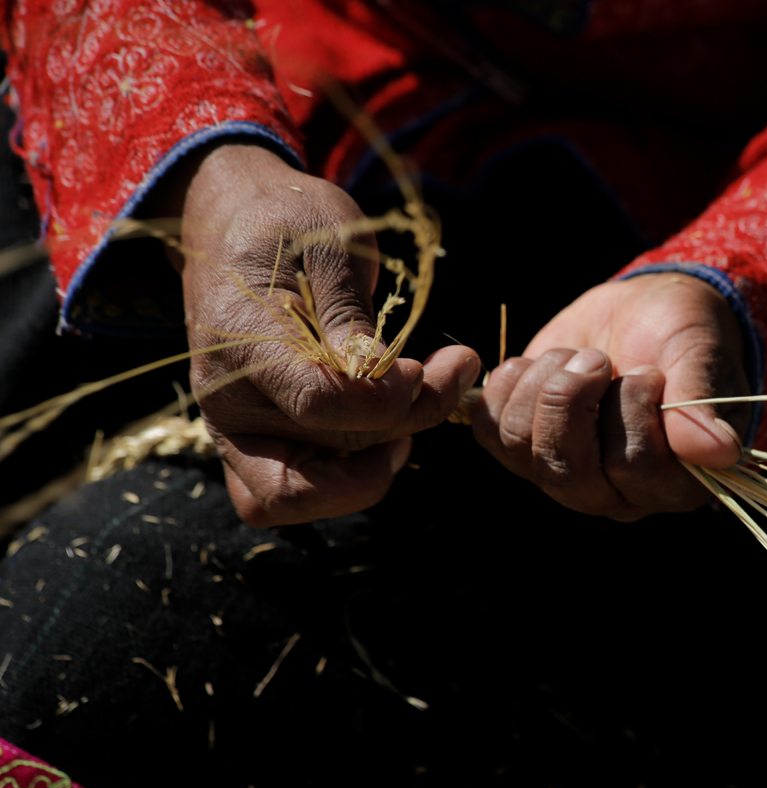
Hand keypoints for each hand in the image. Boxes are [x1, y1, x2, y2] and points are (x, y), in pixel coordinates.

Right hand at [158, 143, 479, 525]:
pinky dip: (352, 476)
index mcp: (239, 340)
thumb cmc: (287, 224)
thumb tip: (383, 379)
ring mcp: (236, 431)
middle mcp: (226, 401)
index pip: (317, 402)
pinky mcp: (256, 445)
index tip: (421, 365)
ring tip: (418, 406)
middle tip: (453, 371)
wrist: (233, 226)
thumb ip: (351, 315)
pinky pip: (298, 495)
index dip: (385, 398)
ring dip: (376, 466)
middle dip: (404, 422)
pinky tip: (392, 429)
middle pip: (324, 453)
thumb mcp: (329, 245)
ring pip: (303, 498)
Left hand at [471, 273, 749, 519]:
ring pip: (524, 448)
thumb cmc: (682, 335)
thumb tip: (720, 454)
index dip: (631, 410)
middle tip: (598, 358)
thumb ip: (702, 402)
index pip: (635, 467)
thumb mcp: (699, 354)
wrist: (643, 312)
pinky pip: (491, 433)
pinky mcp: (525, 448)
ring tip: (576, 355)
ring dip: (544, 384)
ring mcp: (566, 474)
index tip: (646, 371)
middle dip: (571, 399)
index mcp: (673, 482)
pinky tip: (538, 363)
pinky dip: (507, 386)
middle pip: (568, 472)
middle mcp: (617, 493)